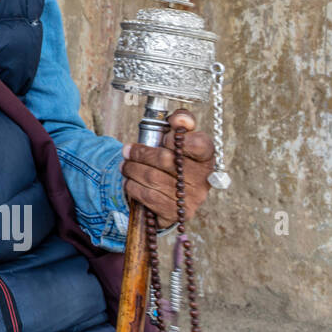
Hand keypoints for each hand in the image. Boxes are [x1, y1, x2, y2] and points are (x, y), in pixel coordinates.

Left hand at [121, 109, 214, 228]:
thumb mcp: (177, 139)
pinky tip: (130, 182)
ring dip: (132, 169)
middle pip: (166, 160)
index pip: (199, 144)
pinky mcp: (177, 213)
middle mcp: (203, 179)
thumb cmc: (172, 161)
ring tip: (125, 166)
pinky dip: (133, 186)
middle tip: (127, 151)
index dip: (176, 139)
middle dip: (140, 154)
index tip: (165, 138)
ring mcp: (192, 198)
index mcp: (206, 157)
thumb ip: (181, 122)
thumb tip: (180, 118)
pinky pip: (148, 196)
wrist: (167, 194)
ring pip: (152, 178)